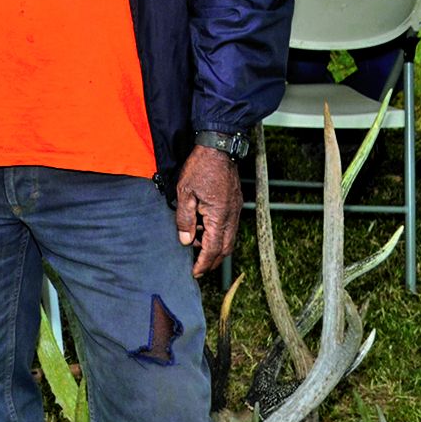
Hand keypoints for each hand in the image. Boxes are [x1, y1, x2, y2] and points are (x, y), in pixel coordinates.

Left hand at [173, 145, 242, 277]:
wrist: (219, 147)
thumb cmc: (200, 167)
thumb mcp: (184, 193)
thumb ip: (185, 219)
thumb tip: (186, 241)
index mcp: (219, 216)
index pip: (213, 249)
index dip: (204, 263)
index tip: (195, 273)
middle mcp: (232, 216)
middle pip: (225, 248)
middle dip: (212, 261)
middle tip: (198, 267)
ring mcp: (236, 210)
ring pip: (229, 238)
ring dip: (215, 247)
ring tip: (196, 246)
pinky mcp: (235, 203)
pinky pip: (230, 227)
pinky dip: (219, 234)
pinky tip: (204, 230)